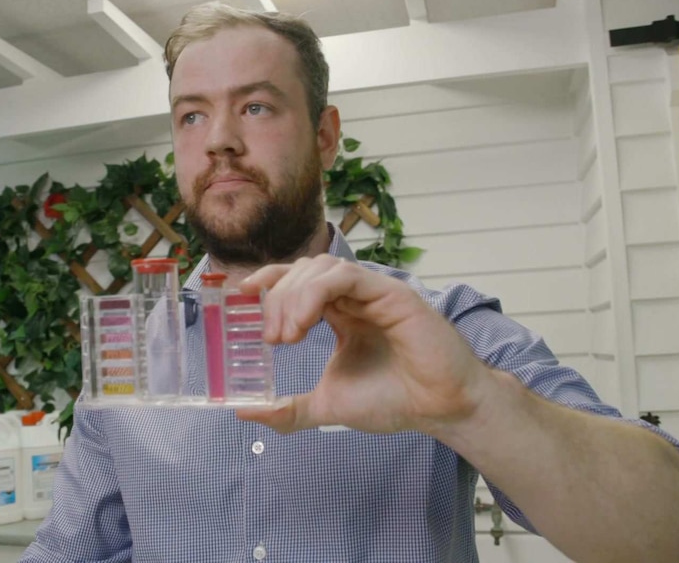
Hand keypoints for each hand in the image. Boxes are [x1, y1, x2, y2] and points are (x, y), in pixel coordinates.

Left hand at [236, 254, 493, 434]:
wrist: (439, 409)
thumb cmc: (393, 400)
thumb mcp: (327, 405)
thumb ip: (288, 409)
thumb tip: (245, 411)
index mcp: (339, 312)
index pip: (295, 280)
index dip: (266, 282)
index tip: (239, 299)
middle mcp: (354, 296)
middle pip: (301, 271)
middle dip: (275, 298)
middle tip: (271, 338)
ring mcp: (372, 291)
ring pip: (319, 268)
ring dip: (291, 296)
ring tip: (286, 336)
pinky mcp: (390, 292)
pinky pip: (344, 276)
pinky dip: (314, 293)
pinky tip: (303, 324)